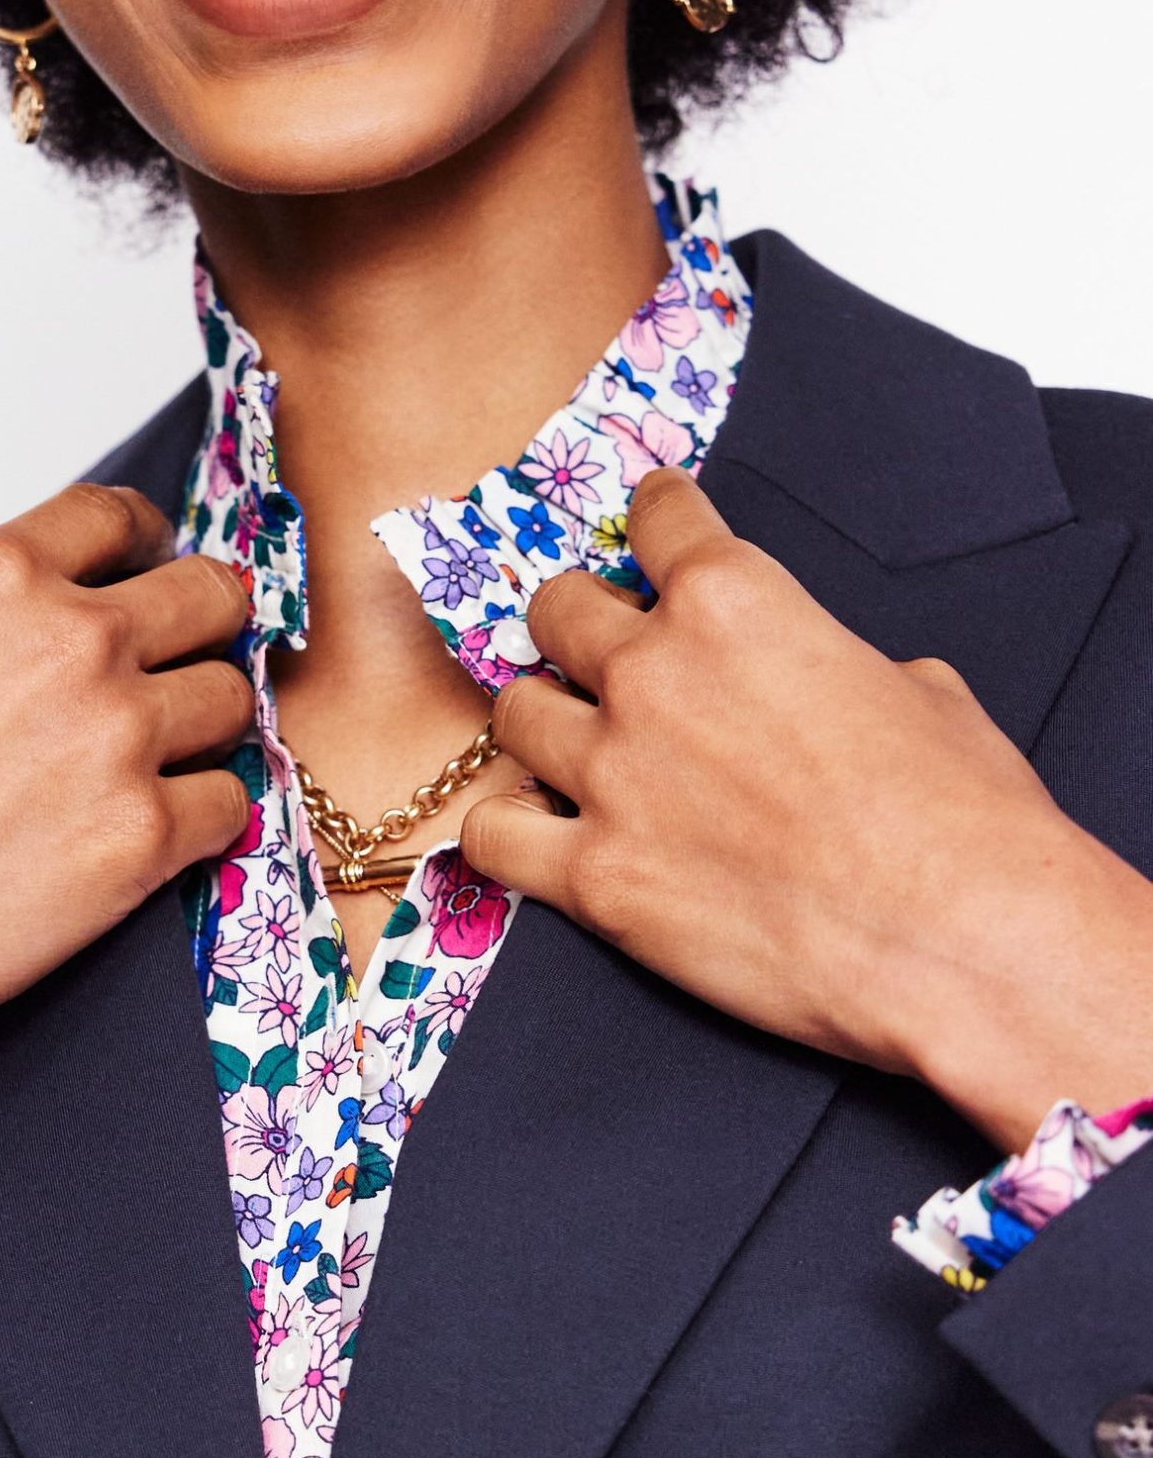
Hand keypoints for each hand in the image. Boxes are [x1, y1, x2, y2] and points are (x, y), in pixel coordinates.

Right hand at [0, 480, 253, 1092]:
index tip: (153, 573)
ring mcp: (119, 734)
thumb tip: (41, 654)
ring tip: (154, 774)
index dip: (146, 549)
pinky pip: (229, 805)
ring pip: (231, 702)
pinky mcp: (145, 834)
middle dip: (199, 636)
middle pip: (207, 599)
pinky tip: (149, 844)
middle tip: (177, 679)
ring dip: (204, 735)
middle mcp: (71, 637)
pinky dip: (201, 824)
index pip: (117, 516)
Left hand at [458, 468, 1152, 1151]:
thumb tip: (835, 688)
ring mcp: (611, 774)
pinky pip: (493, 838)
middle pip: (558, 609)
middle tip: (593, 651)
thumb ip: (839, 668)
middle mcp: (653, 673)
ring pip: (513, 716)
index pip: (661, 521)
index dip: (656, 519)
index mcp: (736, 603)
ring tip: (564, 750)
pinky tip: (533, 839)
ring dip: (540, 726)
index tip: (650, 524)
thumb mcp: (920, 692)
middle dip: (576, 624)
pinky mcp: (593, 877)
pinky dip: (506, 835)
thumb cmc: (964, 818)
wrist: (959, 938)